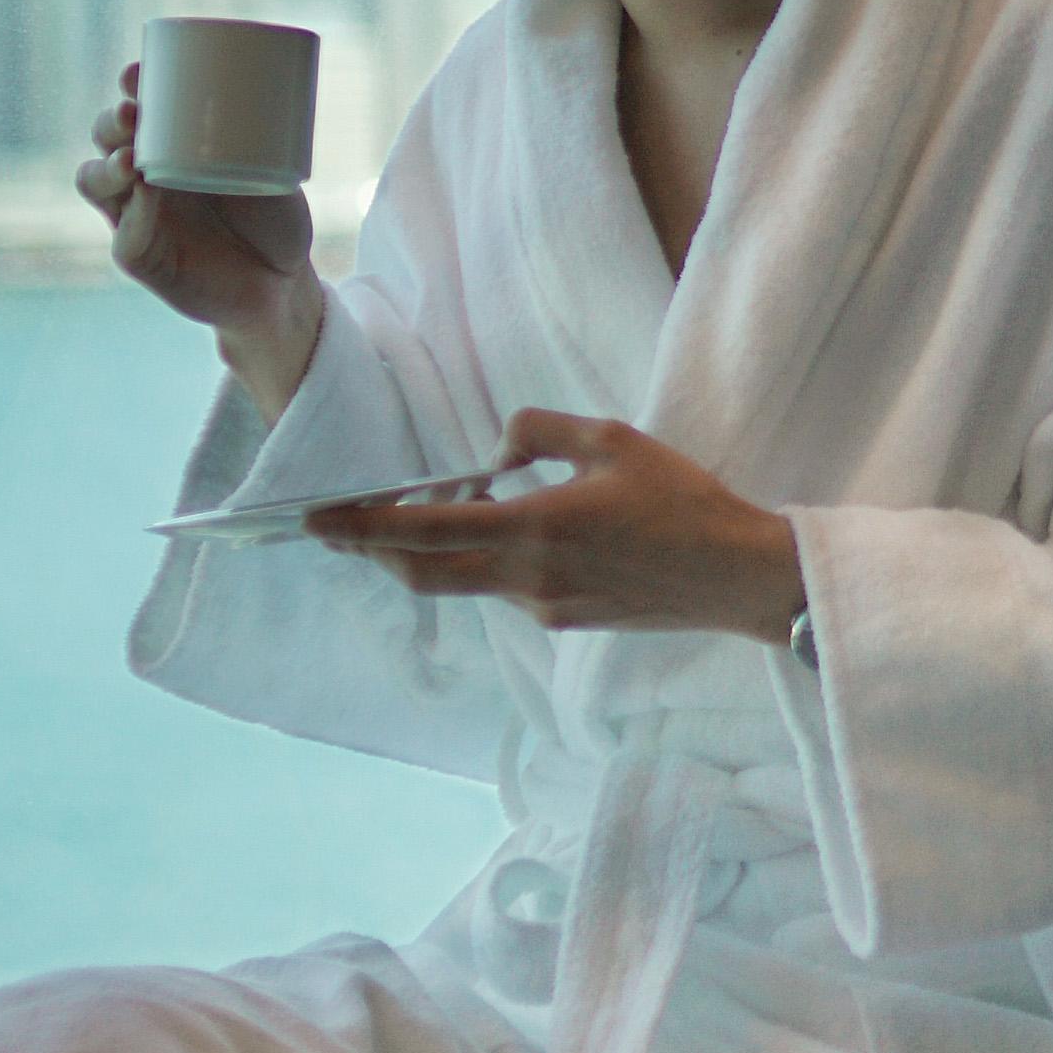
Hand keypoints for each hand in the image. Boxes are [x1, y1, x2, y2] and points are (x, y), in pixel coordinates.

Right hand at [81, 61, 320, 410]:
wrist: (284, 282)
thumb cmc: (273, 218)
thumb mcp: (274, 168)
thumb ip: (262, 139)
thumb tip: (271, 90)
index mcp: (167, 148)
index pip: (137, 110)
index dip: (130, 89)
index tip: (139, 71)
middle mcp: (142, 178)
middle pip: (106, 140)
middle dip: (112, 122)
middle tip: (134, 111)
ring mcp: (137, 218)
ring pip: (96, 184)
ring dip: (107, 167)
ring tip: (130, 158)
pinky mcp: (143, 259)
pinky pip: (125, 238)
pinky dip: (133, 217)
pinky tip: (142, 198)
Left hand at [305, 408, 806, 643]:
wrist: (736, 575)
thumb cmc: (684, 501)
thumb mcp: (614, 439)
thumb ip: (541, 433)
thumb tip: (499, 451)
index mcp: (533, 527)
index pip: (420, 531)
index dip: (360, 527)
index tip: (316, 519)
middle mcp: (526, 576)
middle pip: (421, 574)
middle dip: (374, 552)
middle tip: (343, 526)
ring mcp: (544, 606)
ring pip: (464, 581)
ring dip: (436, 553)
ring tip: (439, 513)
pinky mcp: (565, 620)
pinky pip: (506, 589)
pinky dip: (488, 561)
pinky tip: (514, 533)